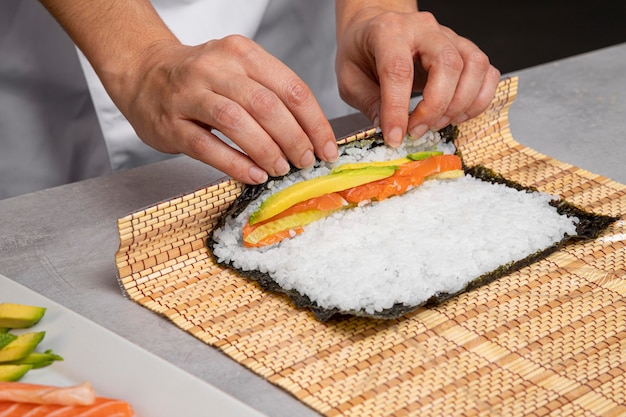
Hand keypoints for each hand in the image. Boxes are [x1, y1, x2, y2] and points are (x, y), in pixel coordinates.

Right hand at [116, 36, 337, 183]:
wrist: (144, 72)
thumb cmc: (202, 78)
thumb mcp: (239, 70)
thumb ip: (271, 95)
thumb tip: (311, 136)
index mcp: (242, 53)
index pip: (291, 88)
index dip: (314, 123)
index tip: (327, 148)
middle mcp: (216, 67)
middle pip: (266, 105)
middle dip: (294, 139)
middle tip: (306, 162)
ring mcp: (189, 94)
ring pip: (236, 122)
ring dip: (266, 150)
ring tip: (281, 169)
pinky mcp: (170, 122)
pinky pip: (207, 146)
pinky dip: (235, 163)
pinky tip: (254, 175)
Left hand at [335, 6, 500, 146]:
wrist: (376, 26)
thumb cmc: (362, 50)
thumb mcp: (349, 78)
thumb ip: (368, 103)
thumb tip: (389, 130)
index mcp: (388, 32)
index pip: (399, 70)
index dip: (398, 109)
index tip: (395, 137)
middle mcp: (423, 29)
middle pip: (448, 64)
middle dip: (436, 107)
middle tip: (417, 131)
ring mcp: (449, 36)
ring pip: (475, 66)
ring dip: (461, 105)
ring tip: (437, 124)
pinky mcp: (464, 49)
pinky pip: (488, 72)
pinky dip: (478, 100)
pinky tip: (458, 115)